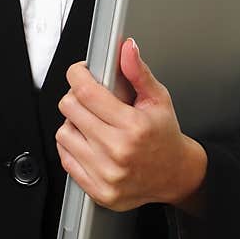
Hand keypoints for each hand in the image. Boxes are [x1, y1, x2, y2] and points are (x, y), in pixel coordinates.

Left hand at [55, 38, 207, 212]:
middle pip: (70, 109)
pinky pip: (66, 159)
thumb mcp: (158, 99)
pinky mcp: (98, 190)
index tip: (79, 72)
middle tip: (87, 97)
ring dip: (72, 123)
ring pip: (63, 133)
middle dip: (75, 96)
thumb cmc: (165, 136)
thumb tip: (127, 48)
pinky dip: (72, 146)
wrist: (176, 176)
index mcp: (133, 126)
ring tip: (90, 122)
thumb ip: (138, 72)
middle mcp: (118, 151)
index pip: (87, 92)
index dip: (77, 75)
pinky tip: (87, 141)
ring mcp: (107, 173)